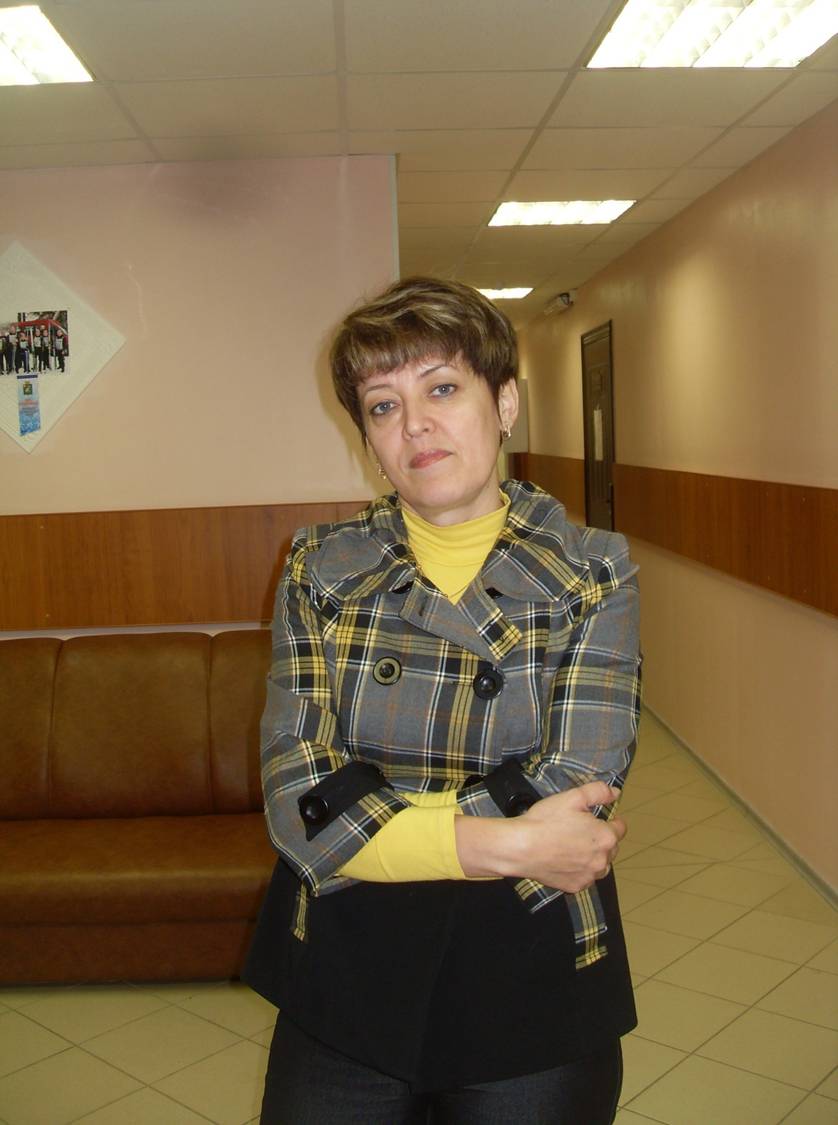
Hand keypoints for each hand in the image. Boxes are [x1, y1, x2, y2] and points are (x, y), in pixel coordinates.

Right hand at [510, 781, 625, 892]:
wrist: (521, 848)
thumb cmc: (546, 821)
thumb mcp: (573, 797)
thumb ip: (598, 792)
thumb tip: (615, 793)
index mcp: (605, 837)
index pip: (620, 828)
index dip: (612, 821)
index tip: (601, 819)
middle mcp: (602, 860)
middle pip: (611, 848)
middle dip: (601, 839)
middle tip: (580, 830)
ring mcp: (589, 876)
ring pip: (600, 865)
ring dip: (593, 856)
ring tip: (574, 846)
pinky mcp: (576, 887)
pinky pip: (585, 877)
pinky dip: (579, 870)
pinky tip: (565, 860)